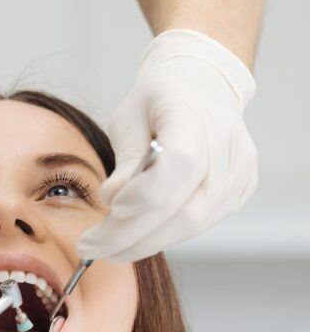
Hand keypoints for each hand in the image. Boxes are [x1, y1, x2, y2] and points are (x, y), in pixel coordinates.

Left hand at [76, 29, 256, 262]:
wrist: (201, 85)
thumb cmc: (156, 101)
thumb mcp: (128, 119)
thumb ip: (124, 161)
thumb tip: (112, 200)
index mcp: (195, 115)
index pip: (180, 164)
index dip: (144, 195)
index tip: (109, 209)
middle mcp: (227, 145)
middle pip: (181, 208)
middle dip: (129, 236)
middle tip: (90, 247)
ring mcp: (239, 170)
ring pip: (191, 225)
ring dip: (143, 243)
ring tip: (107, 247)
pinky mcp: (240, 189)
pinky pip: (200, 224)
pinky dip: (164, 235)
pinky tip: (136, 235)